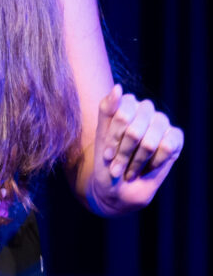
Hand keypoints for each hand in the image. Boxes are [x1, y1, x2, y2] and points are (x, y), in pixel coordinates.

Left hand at [88, 84, 183, 215]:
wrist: (118, 188)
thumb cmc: (107, 160)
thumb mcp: (101, 136)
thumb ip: (107, 110)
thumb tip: (118, 87)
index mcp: (125, 104)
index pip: (122, 115)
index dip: (114, 139)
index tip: (106, 155)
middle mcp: (145, 109)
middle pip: (134, 131)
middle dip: (123, 154)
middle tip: (116, 167)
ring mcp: (161, 122)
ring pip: (150, 141)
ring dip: (137, 162)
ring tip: (129, 171)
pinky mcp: (175, 138)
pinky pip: (167, 147)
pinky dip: (154, 163)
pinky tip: (148, 167)